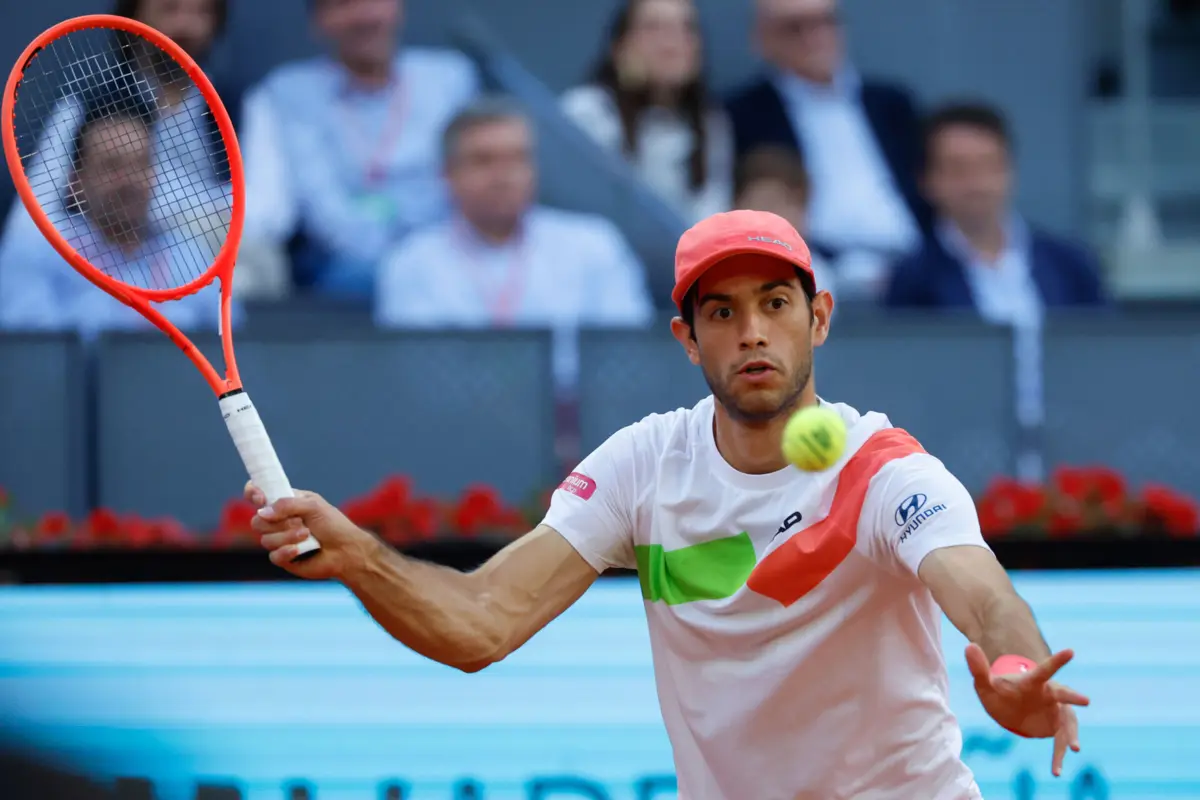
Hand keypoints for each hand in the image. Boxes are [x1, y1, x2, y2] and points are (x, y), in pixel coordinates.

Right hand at [245, 481, 374, 580]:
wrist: (346, 550)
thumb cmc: (334, 525)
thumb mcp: (314, 506)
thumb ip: (288, 504)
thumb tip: (263, 512)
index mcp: (285, 503)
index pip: (258, 495)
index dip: (253, 494)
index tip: (260, 498)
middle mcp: (279, 521)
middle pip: (257, 521)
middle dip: (277, 522)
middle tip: (299, 521)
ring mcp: (280, 540)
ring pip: (265, 539)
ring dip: (287, 536)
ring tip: (307, 535)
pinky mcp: (283, 558)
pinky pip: (273, 555)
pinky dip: (286, 551)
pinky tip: (299, 550)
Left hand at [965, 644, 1090, 776]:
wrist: (1009, 708)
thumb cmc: (999, 691)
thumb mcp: (985, 682)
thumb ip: (979, 667)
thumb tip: (968, 645)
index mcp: (1033, 681)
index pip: (1045, 669)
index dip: (1056, 661)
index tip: (1070, 651)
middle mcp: (1049, 695)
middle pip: (1062, 695)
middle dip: (1072, 697)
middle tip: (1085, 701)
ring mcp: (1055, 712)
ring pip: (1067, 723)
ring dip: (1071, 735)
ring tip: (1074, 748)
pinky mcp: (1056, 728)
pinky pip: (1061, 742)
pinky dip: (1058, 755)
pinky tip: (1055, 771)